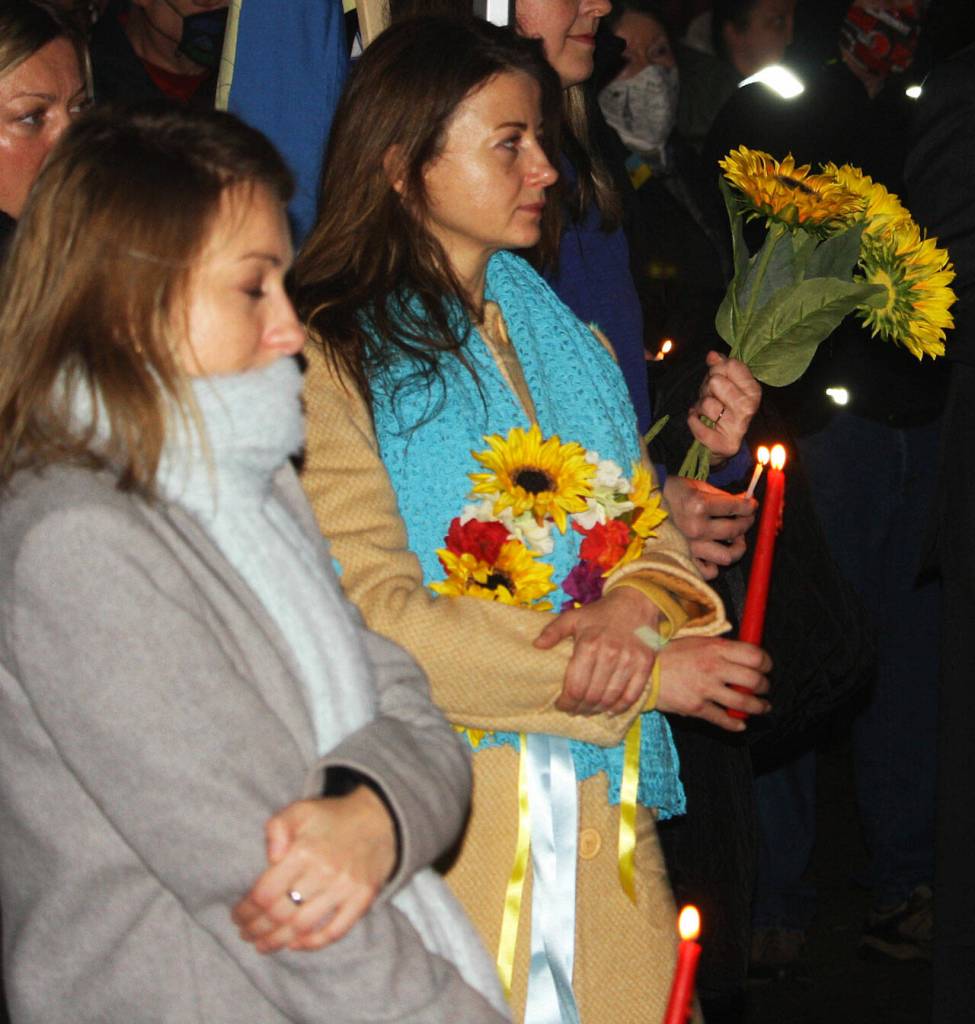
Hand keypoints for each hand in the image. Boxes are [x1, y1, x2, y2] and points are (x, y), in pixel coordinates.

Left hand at [232, 788, 396, 952]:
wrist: (378, 821)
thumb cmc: (331, 818)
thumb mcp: (300, 810)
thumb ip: (278, 827)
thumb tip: (270, 856)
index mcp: (304, 851)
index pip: (265, 893)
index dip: (246, 910)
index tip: (237, 915)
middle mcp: (325, 871)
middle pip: (281, 913)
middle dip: (257, 929)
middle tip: (245, 933)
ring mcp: (345, 888)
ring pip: (303, 927)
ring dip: (277, 941)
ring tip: (262, 945)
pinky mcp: (362, 899)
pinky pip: (335, 930)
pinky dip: (313, 943)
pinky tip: (296, 945)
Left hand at [534, 586, 660, 716]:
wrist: (635, 602)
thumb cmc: (600, 613)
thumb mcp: (573, 617)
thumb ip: (553, 631)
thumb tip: (537, 645)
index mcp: (589, 644)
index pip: (575, 686)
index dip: (566, 702)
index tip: (561, 705)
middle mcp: (610, 654)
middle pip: (592, 696)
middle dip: (580, 708)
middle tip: (574, 710)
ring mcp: (630, 660)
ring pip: (610, 698)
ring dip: (597, 710)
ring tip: (588, 711)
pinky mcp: (645, 664)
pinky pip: (632, 695)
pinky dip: (620, 707)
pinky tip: (610, 710)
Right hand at [656, 636, 770, 731]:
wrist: (645, 673)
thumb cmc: (670, 654)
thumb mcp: (695, 641)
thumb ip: (719, 647)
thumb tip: (743, 653)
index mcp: (715, 648)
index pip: (755, 655)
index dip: (766, 663)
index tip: (766, 667)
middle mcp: (713, 668)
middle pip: (754, 680)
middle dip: (764, 686)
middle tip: (764, 688)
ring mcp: (705, 689)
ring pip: (744, 702)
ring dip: (758, 707)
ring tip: (762, 707)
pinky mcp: (696, 707)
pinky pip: (723, 719)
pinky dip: (736, 724)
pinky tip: (740, 724)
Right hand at [663, 476, 756, 578]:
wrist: (645, 504)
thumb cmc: (673, 493)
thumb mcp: (698, 486)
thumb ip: (723, 496)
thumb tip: (746, 501)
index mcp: (698, 506)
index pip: (736, 507)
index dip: (749, 505)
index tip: (751, 505)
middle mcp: (695, 528)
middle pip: (735, 530)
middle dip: (746, 522)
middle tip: (745, 518)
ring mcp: (690, 547)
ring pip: (727, 556)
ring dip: (736, 547)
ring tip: (734, 539)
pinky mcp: (684, 559)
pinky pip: (709, 571)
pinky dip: (714, 564)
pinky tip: (713, 552)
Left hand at [688, 351, 760, 464]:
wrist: (721, 444)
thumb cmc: (722, 408)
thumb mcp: (723, 384)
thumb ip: (720, 367)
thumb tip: (712, 355)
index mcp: (753, 390)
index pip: (731, 365)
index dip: (717, 369)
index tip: (718, 380)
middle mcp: (749, 407)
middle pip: (716, 381)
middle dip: (707, 389)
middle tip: (710, 398)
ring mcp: (739, 427)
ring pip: (706, 403)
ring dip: (699, 406)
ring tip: (704, 412)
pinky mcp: (725, 444)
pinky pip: (697, 424)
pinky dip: (693, 421)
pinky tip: (698, 422)